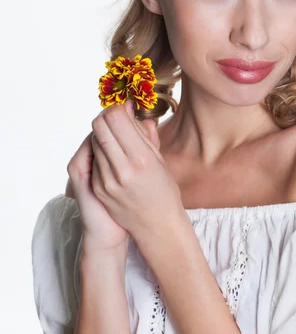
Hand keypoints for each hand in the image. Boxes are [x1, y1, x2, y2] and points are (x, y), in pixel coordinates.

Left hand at [90, 99, 182, 243]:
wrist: (156, 224)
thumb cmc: (163, 190)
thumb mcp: (159, 159)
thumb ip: (144, 134)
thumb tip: (132, 111)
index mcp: (141, 158)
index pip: (115, 118)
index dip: (118, 108)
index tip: (125, 109)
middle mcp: (122, 169)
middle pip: (99, 126)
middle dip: (107, 117)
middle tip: (117, 119)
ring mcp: (107, 180)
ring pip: (94, 140)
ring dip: (104, 134)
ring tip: (117, 139)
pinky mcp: (98, 188)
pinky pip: (94, 159)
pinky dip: (102, 151)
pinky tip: (113, 157)